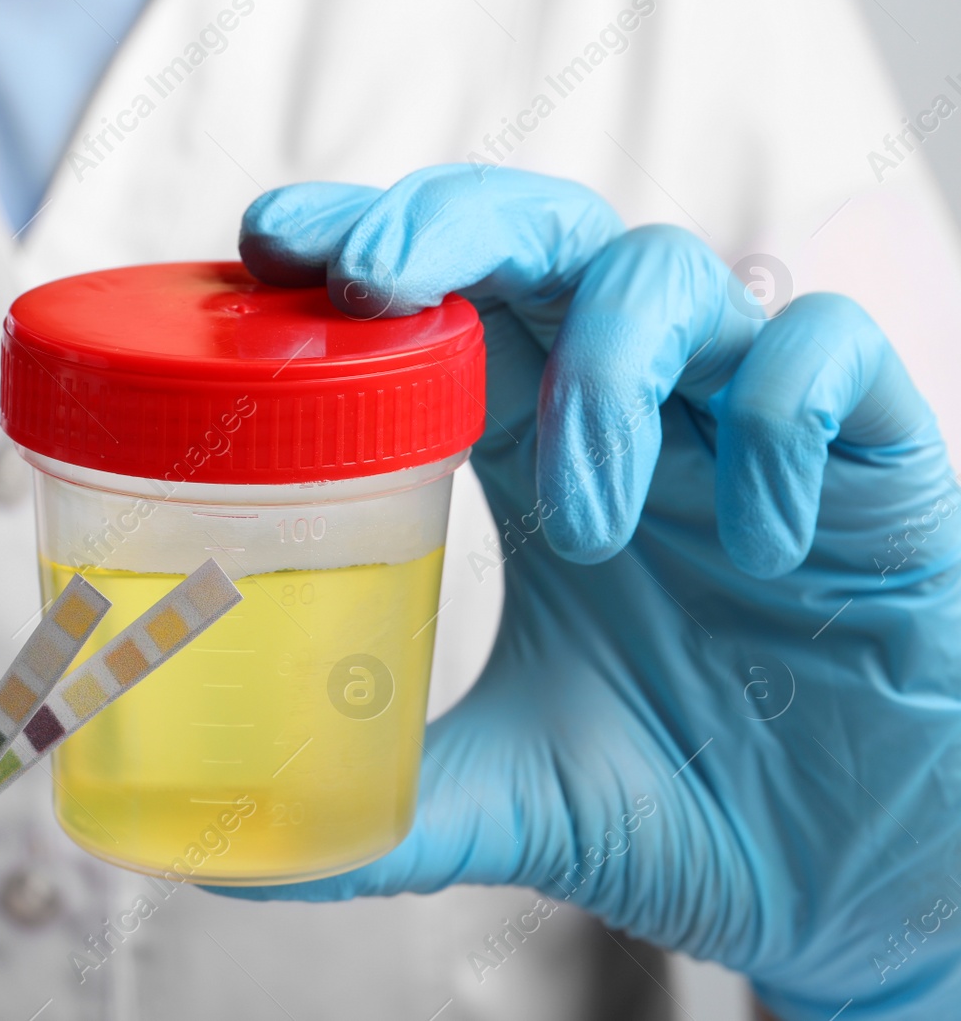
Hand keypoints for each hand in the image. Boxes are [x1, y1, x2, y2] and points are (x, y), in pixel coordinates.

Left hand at [223, 166, 960, 1019]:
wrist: (852, 881)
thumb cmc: (682, 804)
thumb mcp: (511, 797)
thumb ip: (386, 802)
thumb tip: (232, 863)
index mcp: (529, 458)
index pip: (440, 305)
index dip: (359, 252)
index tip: (267, 247)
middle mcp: (631, 413)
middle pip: (537, 235)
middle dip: (449, 226)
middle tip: (371, 278)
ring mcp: (745, 423)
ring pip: (669, 273)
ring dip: (604, 376)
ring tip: (584, 526)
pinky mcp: (875, 459)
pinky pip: (832, 355)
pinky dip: (782, 422)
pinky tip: (765, 545)